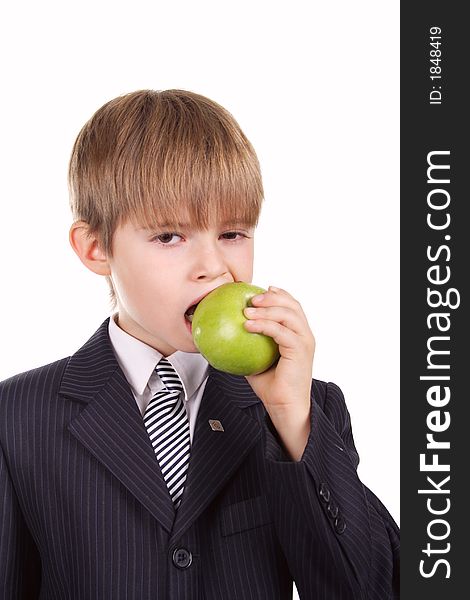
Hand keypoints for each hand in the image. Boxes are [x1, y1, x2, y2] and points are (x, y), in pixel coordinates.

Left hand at [243, 286, 314, 459]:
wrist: (284, 406)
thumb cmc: (272, 386)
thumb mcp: (256, 359)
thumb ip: (248, 344)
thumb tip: (225, 332)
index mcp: (298, 335)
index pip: (293, 307)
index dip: (280, 294)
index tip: (263, 289)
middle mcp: (305, 336)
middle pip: (293, 306)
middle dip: (273, 297)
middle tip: (253, 297)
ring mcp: (304, 342)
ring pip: (288, 315)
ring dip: (267, 308)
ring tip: (248, 309)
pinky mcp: (300, 351)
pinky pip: (281, 332)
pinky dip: (265, 325)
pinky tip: (248, 325)